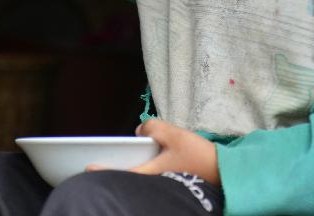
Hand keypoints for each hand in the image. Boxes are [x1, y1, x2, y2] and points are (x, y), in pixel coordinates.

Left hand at [87, 119, 220, 186]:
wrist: (225, 173)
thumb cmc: (200, 156)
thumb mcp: (176, 135)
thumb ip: (155, 128)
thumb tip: (139, 130)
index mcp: (152, 171)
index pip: (123, 172)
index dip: (105, 170)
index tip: (88, 169)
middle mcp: (156, 182)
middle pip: (131, 177)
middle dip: (118, 171)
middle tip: (105, 165)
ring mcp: (165, 184)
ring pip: (143, 177)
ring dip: (134, 170)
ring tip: (126, 162)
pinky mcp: (175, 184)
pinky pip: (155, 177)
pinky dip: (148, 170)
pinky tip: (152, 161)